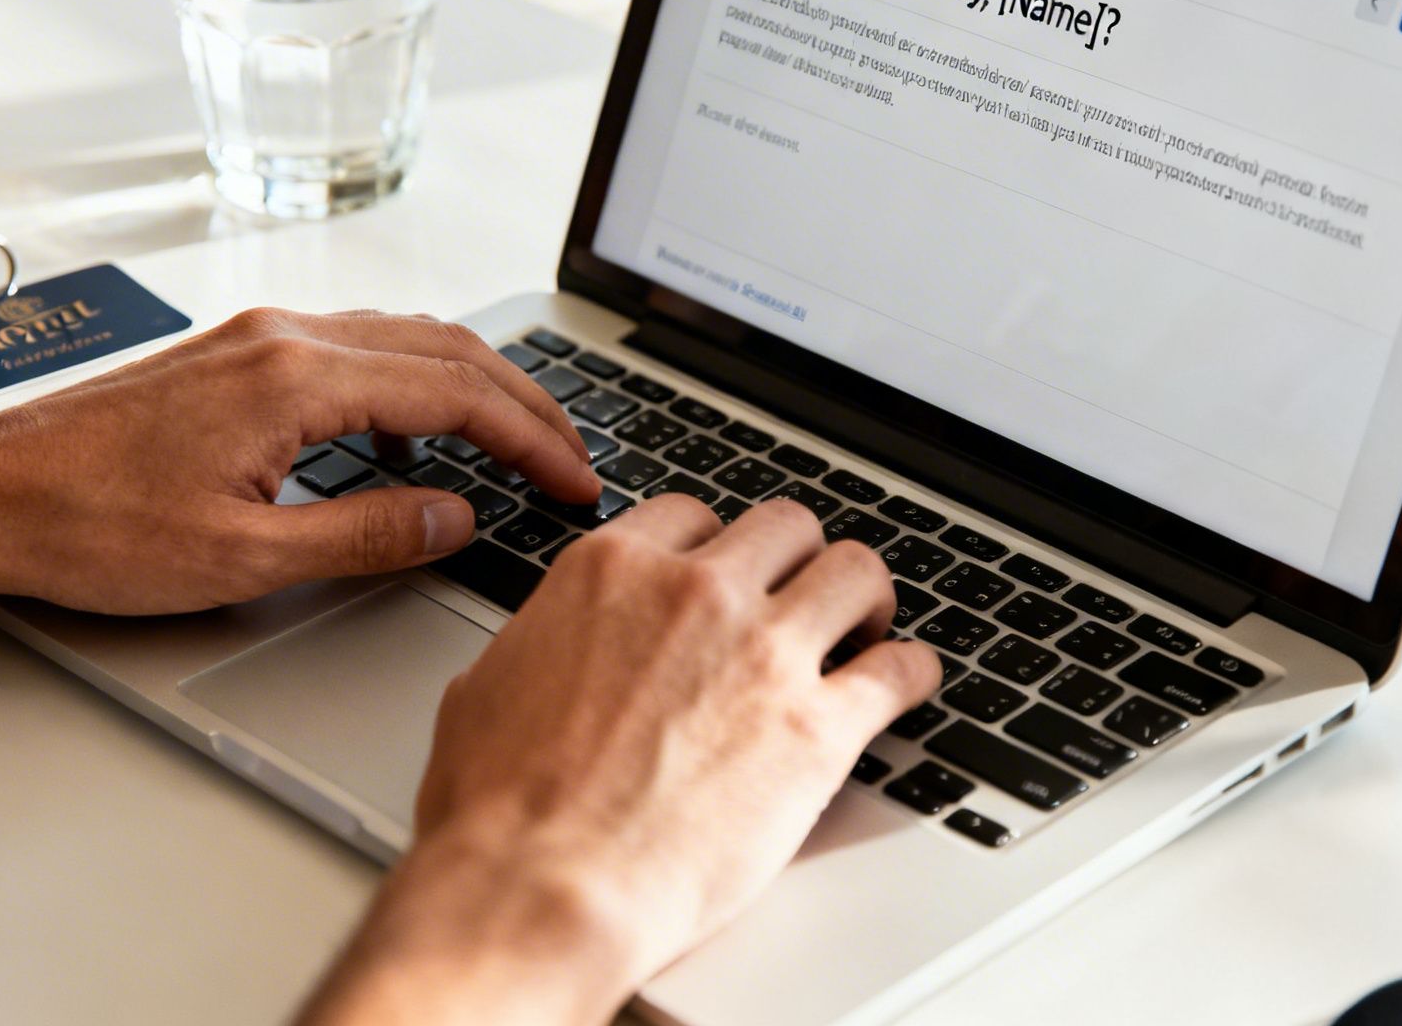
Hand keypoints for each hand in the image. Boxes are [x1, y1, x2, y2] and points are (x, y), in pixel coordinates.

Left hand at [0, 307, 600, 613]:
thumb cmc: (88, 526)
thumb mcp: (242, 558)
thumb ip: (365, 536)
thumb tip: (455, 518)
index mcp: (295, 377)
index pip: (456, 394)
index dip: (533, 440)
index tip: (576, 482)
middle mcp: (284, 335)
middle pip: (447, 350)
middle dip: (526, 405)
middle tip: (573, 462)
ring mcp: (260, 336)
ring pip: (408, 338)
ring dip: (477, 385)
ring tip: (522, 442)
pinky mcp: (239, 353)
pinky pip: (363, 345)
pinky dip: (422, 379)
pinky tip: (428, 424)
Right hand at [302, 496, 940, 1025]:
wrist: (546, 886)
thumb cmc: (503, 808)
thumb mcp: (490, 686)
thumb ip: (543, 641)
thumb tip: (551, 647)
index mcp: (612, 573)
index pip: (692, 515)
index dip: (715, 545)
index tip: (727, 569)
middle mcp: (696, 594)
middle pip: (784, 527)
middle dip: (795, 559)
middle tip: (800, 593)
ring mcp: (765, 652)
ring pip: (853, 572)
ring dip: (863, 596)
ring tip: (864, 625)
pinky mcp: (819, 726)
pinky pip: (898, 670)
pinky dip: (911, 671)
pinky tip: (907, 680)